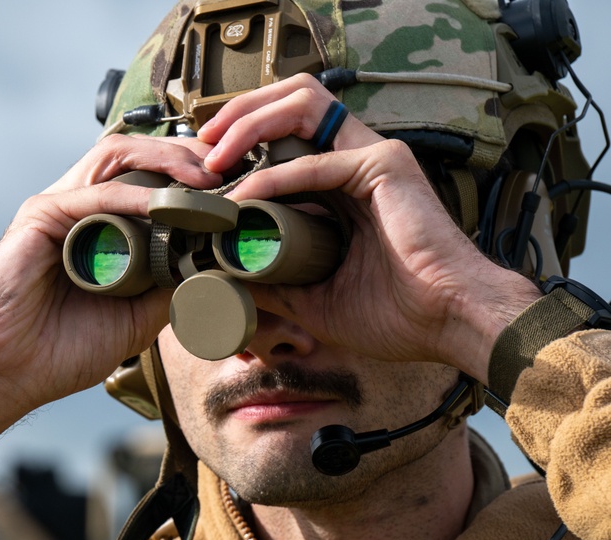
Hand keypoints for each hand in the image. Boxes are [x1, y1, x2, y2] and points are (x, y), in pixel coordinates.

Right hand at [0, 134, 220, 445]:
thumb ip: (170, 288)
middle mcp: (80, 208)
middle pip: (137, 156)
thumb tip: (216, 267)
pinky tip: (168, 205)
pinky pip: (94, 195)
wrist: (6, 373)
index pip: (151, 180)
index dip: (192, 176)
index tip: (237, 189)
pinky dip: (135, 197)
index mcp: (101, 227)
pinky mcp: (39, 217)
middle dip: (187, 154)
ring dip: (166, 162)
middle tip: (230, 168)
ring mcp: (58, 208)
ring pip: (116, 159)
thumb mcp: (137, 320)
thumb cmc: (61, 350)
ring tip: (206, 178)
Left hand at [197, 74, 540, 380]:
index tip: (201, 177)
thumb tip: (220, 278)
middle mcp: (356, 161)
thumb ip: (269, 280)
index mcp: (341, 186)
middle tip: (198, 148)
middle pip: (289, 106)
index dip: (239, 145)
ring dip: (250, 125)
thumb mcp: (311, 298)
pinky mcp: (384, 167)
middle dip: (238, 116)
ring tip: (212, 159)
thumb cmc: (395, 316)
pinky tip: (243, 196)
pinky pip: (316, 161)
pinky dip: (274, 177)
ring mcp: (373, 157)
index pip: (283, 139)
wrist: (449, 325)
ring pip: (301, 108)